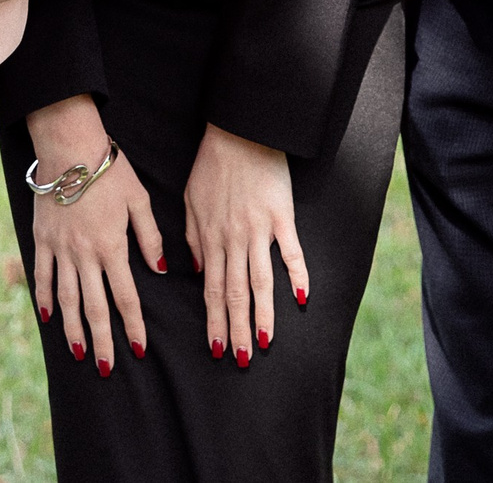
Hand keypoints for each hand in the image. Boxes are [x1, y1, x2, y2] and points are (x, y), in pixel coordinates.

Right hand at [25, 95, 164, 375]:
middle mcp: (85, 254)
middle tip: (106, 368)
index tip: (138, 350)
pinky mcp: (42, 239)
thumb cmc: (109, 169)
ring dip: (73, 329)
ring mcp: (60, 249)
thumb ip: (150, 238)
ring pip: (67, 299)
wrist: (69, 146)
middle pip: (94, 307)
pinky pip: (42, 276)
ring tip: (79, 353)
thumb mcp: (139, 200)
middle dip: (102, 340)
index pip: (126, 297)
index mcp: (112, 246)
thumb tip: (161, 271)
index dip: (133, 326)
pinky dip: (44, 298)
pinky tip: (47, 318)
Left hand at [183, 123, 304, 369]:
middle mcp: (234, 239)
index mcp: (210, 236)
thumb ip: (191, 236)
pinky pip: (291, 252)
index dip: (215, 321)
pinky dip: (297, 276)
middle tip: (241, 360)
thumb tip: (194, 270)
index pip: (212, 289)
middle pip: (235, 293)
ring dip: (262, 314)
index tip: (216, 348)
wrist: (239, 132)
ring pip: (261, 281)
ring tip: (265, 342)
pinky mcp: (283, 216)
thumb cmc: (212, 164)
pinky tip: (302, 299)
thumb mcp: (190, 199)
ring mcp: (260, 229)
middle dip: (236, 329)